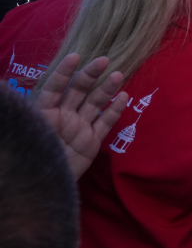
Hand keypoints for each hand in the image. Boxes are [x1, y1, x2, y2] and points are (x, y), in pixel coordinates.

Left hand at [33, 53, 127, 178]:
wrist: (38, 190)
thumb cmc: (27, 159)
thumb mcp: (25, 131)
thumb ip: (24, 113)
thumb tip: (1, 87)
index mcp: (43, 113)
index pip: (53, 88)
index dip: (63, 73)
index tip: (75, 57)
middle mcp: (62, 117)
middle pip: (78, 91)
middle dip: (90, 75)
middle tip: (103, 61)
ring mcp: (78, 129)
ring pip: (95, 104)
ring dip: (106, 89)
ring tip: (118, 75)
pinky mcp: (91, 143)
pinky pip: (105, 124)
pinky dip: (115, 111)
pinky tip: (124, 97)